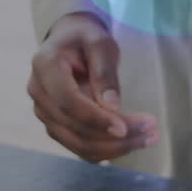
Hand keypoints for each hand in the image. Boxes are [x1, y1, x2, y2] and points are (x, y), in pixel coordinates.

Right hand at [27, 12, 157, 161]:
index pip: (68, 102)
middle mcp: (39, 93)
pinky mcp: (56, 126)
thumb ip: (105, 72)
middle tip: (152, 130)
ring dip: (116, 148)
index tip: (125, 128)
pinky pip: (81, 148)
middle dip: (115, 136)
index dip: (96, 119)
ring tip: (150, 138)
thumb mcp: (101, 44)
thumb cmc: (86, 39)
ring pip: (79, 144)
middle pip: (75, 128)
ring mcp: (45, 113)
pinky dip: (108, 151)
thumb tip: (113, 106)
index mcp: (45, 67)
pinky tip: (133, 143)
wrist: (70, 42)